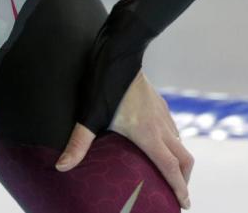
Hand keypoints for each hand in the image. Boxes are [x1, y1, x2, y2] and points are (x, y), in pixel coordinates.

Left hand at [57, 70, 193, 209]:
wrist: (122, 50)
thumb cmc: (106, 82)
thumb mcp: (90, 114)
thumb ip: (79, 143)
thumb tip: (62, 167)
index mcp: (148, 133)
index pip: (170, 166)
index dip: (179, 187)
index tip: (185, 203)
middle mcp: (160, 124)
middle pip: (184, 157)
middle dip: (184, 178)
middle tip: (178, 194)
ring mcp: (161, 112)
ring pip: (179, 142)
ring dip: (178, 161)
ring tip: (168, 173)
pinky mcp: (158, 102)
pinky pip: (172, 128)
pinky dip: (172, 143)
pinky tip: (157, 143)